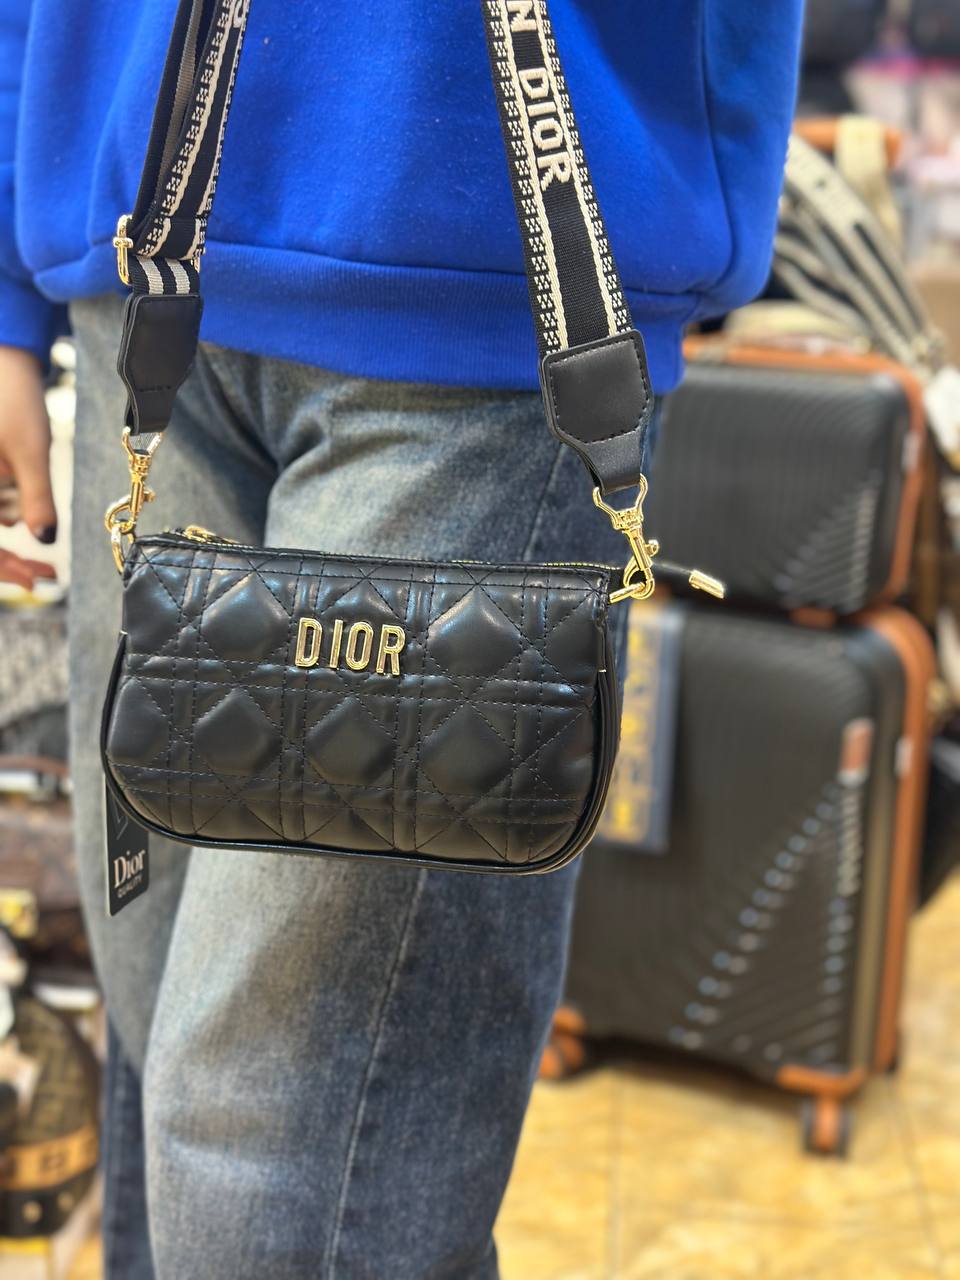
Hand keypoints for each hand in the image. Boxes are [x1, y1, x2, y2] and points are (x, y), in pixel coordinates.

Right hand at [0, 345, 57, 588]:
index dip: (2, 566)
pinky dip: (2, 515)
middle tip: (41, 575)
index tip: (35, 581)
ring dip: (5, 541)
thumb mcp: (32, 452)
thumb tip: (45, 539)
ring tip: (37, 559)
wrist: (1, 360)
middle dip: (5, 560)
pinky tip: (19, 518)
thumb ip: (38, 499)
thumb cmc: (12, 398)